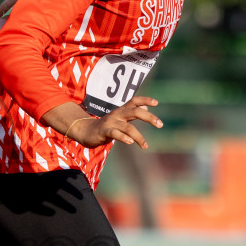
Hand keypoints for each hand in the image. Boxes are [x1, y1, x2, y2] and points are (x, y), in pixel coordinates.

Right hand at [44, 96, 162, 149]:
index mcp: (121, 110)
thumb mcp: (120, 117)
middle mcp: (117, 114)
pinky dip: (124, 138)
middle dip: (149, 117)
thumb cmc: (106, 125)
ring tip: (145, 146)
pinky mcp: (104, 132)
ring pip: (128, 127)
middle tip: (160, 124)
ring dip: (139, 137)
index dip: (145, 99)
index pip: (134, 101)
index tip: (156, 103)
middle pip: (135, 111)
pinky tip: (130, 143)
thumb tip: (146, 105)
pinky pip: (115, 134)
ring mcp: (110, 122)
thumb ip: (132, 112)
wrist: (85, 131)